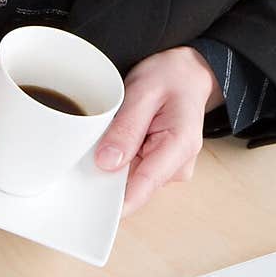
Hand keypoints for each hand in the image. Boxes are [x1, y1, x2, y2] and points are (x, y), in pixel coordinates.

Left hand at [95, 46, 222, 216]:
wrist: (187, 74)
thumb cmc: (170, 76)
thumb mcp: (143, 91)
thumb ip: (126, 127)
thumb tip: (107, 163)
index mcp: (179, 145)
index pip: (143, 187)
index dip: (113, 200)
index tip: (88, 202)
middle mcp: (178, 165)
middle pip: (133, 187)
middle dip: (110, 172)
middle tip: (99, 141)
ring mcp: (170, 169)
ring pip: (130, 182)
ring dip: (116, 163)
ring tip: (117, 131)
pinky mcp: (161, 168)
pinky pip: (133, 173)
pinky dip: (122, 159)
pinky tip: (122, 140)